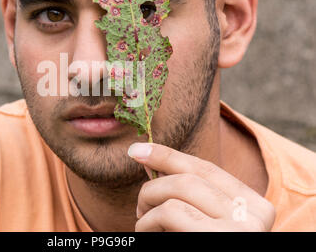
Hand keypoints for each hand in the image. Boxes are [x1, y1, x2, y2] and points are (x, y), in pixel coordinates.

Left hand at [128, 142, 275, 231]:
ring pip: (177, 190)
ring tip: (143, 222)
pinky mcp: (218, 239)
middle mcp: (254, 214)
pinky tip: (146, 233)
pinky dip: (147, 221)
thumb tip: (146, 157)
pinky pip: (170, 212)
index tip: (137, 150)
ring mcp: (240, 229)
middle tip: (139, 205)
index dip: (168, 155)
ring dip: (148, 204)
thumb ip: (187, 194)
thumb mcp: (203, 220)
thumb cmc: (201, 245)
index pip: (206, 169)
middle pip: (189, 178)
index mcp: (253, 205)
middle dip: (153, 185)